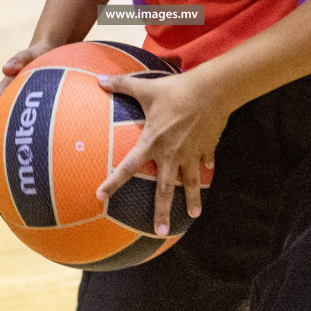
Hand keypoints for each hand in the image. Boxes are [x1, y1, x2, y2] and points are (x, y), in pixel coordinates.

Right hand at [0, 43, 55, 150]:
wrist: (47, 52)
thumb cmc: (39, 54)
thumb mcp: (31, 54)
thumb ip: (20, 59)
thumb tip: (6, 69)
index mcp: (1, 91)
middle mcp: (2, 102)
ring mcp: (12, 109)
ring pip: (2, 134)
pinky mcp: (22, 114)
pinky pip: (16, 132)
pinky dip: (15, 147)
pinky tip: (21, 164)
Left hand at [94, 71, 226, 236]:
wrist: (212, 90)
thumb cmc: (175, 90)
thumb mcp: (146, 88)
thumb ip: (121, 85)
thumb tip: (99, 79)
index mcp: (153, 142)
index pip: (128, 167)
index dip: (113, 183)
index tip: (100, 197)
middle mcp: (171, 153)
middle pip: (165, 189)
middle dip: (162, 212)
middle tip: (160, 232)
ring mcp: (191, 153)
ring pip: (191, 183)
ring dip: (192, 200)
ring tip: (194, 216)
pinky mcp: (207, 147)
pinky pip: (206, 162)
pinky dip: (206, 168)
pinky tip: (207, 173)